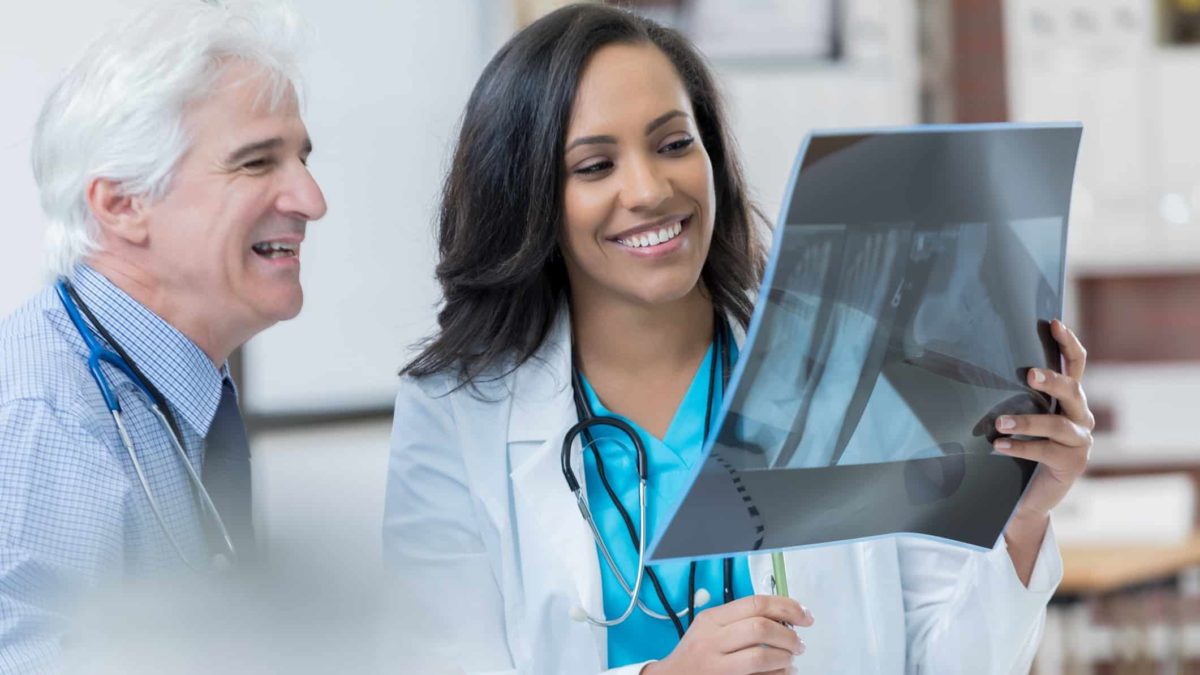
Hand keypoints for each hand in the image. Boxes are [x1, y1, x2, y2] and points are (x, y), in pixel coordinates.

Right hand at [641, 595, 813, 674]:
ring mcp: (717, 666)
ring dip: (785, 658)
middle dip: (789, 636)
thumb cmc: (695, 653)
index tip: (804, 615)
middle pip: (760, 628)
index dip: (787, 607)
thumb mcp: (709, 627)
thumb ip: (739, 618)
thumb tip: (784, 615)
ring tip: (790, 658)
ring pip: (761, 657)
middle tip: (799, 643)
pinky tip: (783, 672)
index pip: (755, 604)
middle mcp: (712, 641)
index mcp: (711, 619)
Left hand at [994, 320, 1094, 524]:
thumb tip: (980, 362)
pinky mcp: (1072, 464)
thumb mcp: (1021, 417)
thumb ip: (1015, 395)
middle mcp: (1080, 417)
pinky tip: (998, 446)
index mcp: (1070, 400)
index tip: (1053, 323)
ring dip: (1026, 422)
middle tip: (1029, 374)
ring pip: (1057, 425)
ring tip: (999, 423)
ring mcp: (1080, 442)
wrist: (1029, 495)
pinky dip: (1020, 448)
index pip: (1076, 365)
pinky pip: (1045, 452)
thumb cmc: (1020, 448)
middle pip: (1072, 391)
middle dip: (1052, 381)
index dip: (1068, 344)